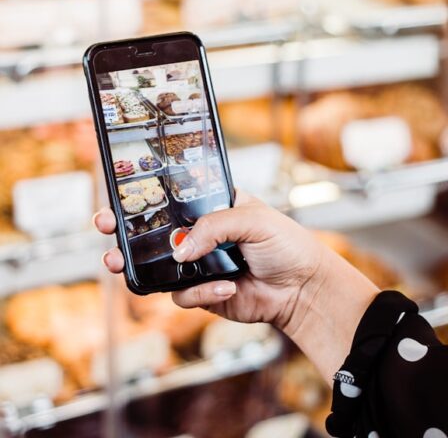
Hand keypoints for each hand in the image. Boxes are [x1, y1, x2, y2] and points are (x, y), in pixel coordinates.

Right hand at [94, 190, 322, 332]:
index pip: (174, 198)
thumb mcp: (253, 219)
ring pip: (158, 266)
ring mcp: (199, 265)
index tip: (123, 192)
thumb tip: (179, 251)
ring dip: (138, 265)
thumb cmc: (286, 244)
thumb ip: (213, 227)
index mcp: (213, 208)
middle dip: (126, 230)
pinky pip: (182, 294)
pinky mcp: (203, 293)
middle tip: (105, 225)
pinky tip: (227, 288)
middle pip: (155, 232)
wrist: (303, 289)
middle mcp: (201, 235)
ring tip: (119, 263)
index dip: (148, 195)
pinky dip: (201, 292)